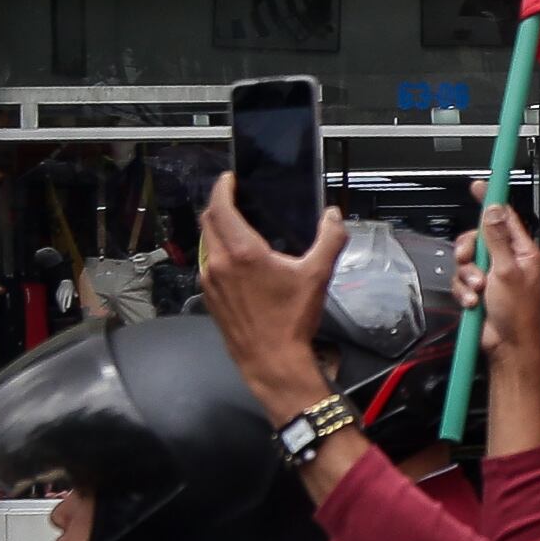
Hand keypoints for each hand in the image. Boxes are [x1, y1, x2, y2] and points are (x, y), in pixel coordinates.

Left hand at [198, 174, 346, 422]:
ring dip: (217, 229)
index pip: (220, 207)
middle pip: (208, 222)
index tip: (229, 179)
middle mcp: (219, 263)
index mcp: (242, 251)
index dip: (222, 188)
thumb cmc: (292, 320)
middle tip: (235, 198)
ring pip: (206, 243)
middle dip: (218, 205)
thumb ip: (330, 239)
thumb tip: (333, 216)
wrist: (271, 361)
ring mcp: (210, 281)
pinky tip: (238, 261)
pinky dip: (218, 252)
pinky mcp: (209, 297)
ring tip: (237, 226)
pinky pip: (208, 264)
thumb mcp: (318, 276)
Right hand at [456, 193, 539, 375]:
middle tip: (472, 262)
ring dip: (467, 277)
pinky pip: (461, 280)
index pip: (505, 217)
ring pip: (466, 260)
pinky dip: (464, 291)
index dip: (491, 201)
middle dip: (470, 252)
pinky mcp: (479, 290)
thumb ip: (498, 239)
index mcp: (523, 252)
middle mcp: (508, 260)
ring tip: (479, 290)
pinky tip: (474, 301)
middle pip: (478, 238)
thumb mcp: (507, 271)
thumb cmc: (519, 316)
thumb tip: (494, 210)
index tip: (480, 185)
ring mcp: (493, 275)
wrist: (507, 347)